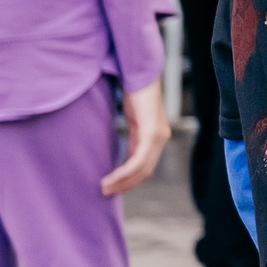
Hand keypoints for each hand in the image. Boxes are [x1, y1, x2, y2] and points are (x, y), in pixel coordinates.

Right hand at [101, 78, 170, 196]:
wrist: (140, 73)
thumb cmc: (135, 94)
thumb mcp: (133, 120)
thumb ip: (133, 138)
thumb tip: (123, 156)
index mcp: (157, 137)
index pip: (146, 167)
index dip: (130, 180)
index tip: (113, 188)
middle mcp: (161, 139)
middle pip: (145, 172)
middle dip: (125, 185)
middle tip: (106, 193)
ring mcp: (158, 136)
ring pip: (142, 169)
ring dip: (123, 182)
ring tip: (105, 188)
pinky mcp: (152, 132)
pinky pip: (139, 159)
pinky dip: (125, 171)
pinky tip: (112, 177)